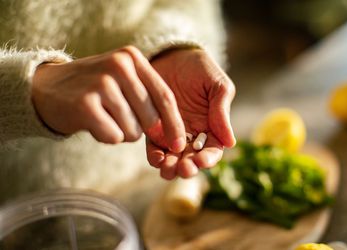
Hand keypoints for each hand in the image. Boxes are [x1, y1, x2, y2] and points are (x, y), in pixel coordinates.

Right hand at [32, 46, 185, 151]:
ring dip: (121, 132)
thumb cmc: (94, 90)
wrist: (46, 88)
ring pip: (132, 131)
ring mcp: (102, 83)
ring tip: (103, 115)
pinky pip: (113, 137)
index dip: (175, 124)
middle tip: (117, 117)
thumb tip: (173, 136)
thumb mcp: (122, 81)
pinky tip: (92, 122)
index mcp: (132, 58)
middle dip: (140, 128)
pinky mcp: (86, 104)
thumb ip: (149, 99)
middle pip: (151, 118)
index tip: (180, 144)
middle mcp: (119, 66)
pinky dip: (105, 136)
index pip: (165, 96)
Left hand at [147, 49, 235, 178]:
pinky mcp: (153, 128)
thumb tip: (230, 143)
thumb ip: (222, 111)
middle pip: (192, 160)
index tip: (202, 160)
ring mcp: (172, 133)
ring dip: (171, 168)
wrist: (171, 55)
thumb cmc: (199, 68)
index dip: (208, 159)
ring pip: (173, 158)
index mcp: (212, 127)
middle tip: (183, 168)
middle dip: (188, 168)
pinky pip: (154, 147)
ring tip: (167, 169)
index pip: (212, 150)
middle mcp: (192, 135)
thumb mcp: (217, 85)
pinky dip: (155, 156)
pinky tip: (156, 158)